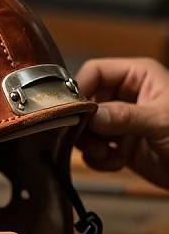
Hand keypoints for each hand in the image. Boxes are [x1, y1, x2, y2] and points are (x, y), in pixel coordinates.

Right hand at [76, 58, 168, 188]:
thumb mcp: (162, 121)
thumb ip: (125, 116)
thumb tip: (91, 116)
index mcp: (137, 76)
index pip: (95, 71)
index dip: (80, 87)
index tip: (73, 110)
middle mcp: (124, 95)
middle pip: (86, 102)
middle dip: (85, 124)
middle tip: (90, 139)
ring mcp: (120, 121)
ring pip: (85, 128)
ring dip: (91, 145)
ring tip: (106, 154)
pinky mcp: (118, 144)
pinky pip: (93, 149)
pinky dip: (100, 159)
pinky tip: (117, 163)